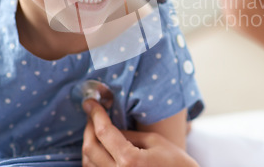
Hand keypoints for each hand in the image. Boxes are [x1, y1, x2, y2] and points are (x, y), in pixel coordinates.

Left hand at [82, 99, 198, 166]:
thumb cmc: (175, 163)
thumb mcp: (154, 141)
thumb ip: (128, 134)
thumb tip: (109, 127)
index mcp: (129, 160)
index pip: (103, 132)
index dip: (95, 114)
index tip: (90, 102)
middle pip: (90, 148)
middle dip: (88, 128)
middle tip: (92, 114)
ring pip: (88, 162)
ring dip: (89, 143)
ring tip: (95, 129)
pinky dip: (93, 158)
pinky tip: (101, 148)